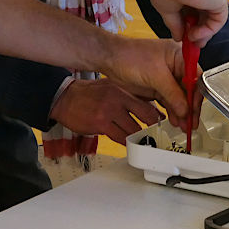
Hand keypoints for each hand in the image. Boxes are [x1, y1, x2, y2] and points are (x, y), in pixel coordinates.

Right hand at [49, 78, 164, 144]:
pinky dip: (126, 142)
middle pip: (145, 115)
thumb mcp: (111, 87)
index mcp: (122, 89)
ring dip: (138, 137)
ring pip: (133, 130)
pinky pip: (120, 138)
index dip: (158, 115)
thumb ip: (130, 96)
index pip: (147, 102)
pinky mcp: (100, 124)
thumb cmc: (89, 93)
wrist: (65, 98)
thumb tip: (150, 107)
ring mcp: (109, 112)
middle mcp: (117, 99)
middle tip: (157, 134)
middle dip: (153, 127)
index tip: (162, 122)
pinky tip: (127, 142)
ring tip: (142, 140)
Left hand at [100, 36, 189, 128]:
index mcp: (179, 55)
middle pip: (189, 89)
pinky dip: (172, 110)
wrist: (110, 59)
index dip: (197, 95)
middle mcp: (175, 65)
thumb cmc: (131, 57)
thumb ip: (173, 94)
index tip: (195, 110)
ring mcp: (166, 76)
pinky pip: (169, 100)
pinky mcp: (157, 85)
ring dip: (182, 111)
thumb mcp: (156, 76)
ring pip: (179, 97)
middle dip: (190, 106)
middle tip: (192, 122)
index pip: (195, 77)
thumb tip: (186, 110)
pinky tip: (175, 120)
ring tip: (184, 126)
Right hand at [149, 0, 227, 45]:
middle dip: (199, 32)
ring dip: (203, 33)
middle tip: (192, 45)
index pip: (196, 9)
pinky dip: (208, 31)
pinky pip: (218, 21)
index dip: (192, 25)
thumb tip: (178, 37)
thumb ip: (175, 24)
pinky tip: (195, 34)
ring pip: (213, 19)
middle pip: (206, 15)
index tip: (185, 37)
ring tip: (191, 39)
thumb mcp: (167, 9)